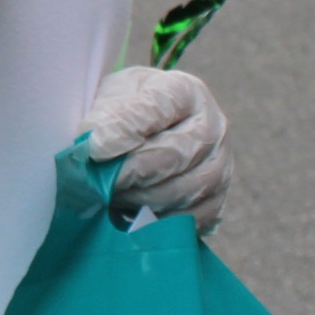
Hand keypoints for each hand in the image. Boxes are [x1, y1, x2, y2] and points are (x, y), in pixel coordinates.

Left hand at [83, 66, 229, 234]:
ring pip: (182, 191)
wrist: (146, 136)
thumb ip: (106, 116)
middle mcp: (213, 127)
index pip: (158, 108)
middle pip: (174, 155)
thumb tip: (98, 144)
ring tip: (111, 196)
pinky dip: (156, 222)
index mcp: (185, 92)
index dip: (125, 130)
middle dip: (129, 172)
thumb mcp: (112, 98)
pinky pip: (189, 219)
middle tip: (99, 182)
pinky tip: (131, 215)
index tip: (95, 148)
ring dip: (139, 199)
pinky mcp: (216, 201)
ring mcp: (220, 166)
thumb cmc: (126, 112)